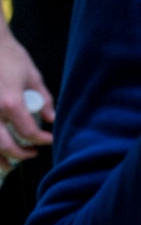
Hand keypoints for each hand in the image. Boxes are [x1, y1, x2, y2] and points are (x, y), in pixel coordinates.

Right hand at [0, 26, 51, 162]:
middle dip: (20, 155)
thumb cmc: (11, 57)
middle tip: (31, 155)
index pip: (28, 132)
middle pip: (4, 145)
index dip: (42, 140)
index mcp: (10, 102)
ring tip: (9, 166)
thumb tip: (51, 119)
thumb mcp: (33, 76)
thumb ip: (44, 99)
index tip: (49, 140)